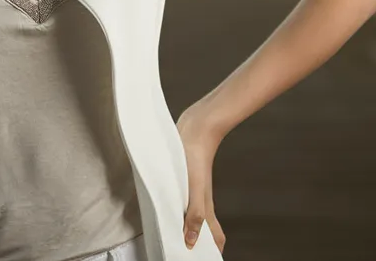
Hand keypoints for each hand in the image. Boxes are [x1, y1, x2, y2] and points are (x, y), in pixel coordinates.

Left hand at [176, 104, 225, 251]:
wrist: (196, 128)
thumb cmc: (196, 158)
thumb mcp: (195, 190)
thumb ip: (195, 215)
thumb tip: (192, 242)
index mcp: (206, 209)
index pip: (215, 238)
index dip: (211, 251)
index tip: (199, 260)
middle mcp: (200, 203)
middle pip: (200, 230)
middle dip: (193, 243)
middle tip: (176, 252)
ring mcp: (191, 192)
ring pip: (188, 216)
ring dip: (180, 227)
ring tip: (167, 236)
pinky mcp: (182, 180)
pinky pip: (178, 201)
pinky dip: (172, 209)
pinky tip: (160, 208)